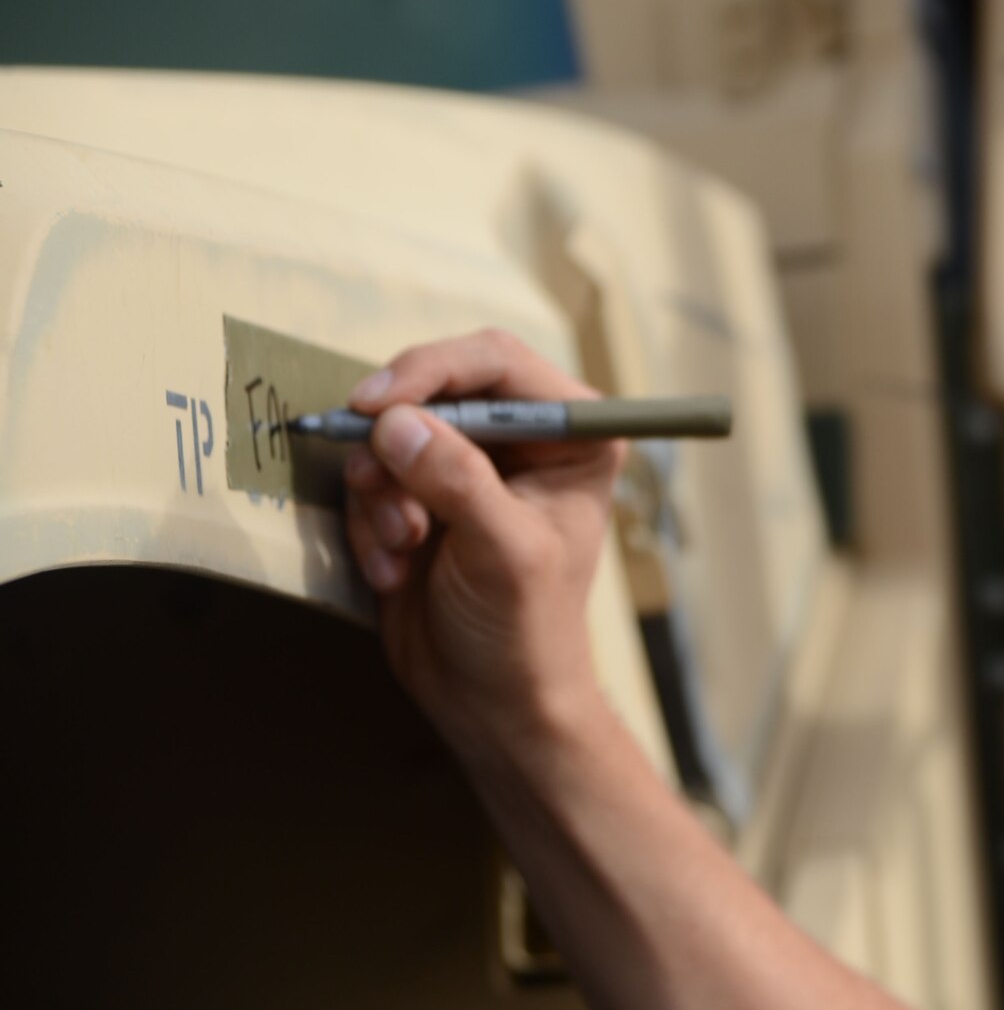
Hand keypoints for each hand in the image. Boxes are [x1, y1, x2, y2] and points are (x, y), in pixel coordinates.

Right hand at [341, 328, 622, 751]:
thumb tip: (397, 423)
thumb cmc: (526, 630)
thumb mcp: (503, 551)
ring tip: (401, 548)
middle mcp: (523, 437)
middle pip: (433, 388)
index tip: (377, 404)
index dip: (432, 370)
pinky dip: (370, 524)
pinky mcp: (420, 498)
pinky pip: (370, 481)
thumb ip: (457, 480)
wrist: (492, 702)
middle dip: (396, 445)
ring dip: (381, 496)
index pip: (496, 361)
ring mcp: (467, 466)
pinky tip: (394, 572)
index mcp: (574, 433)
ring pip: (390, 437)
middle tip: (373, 484)